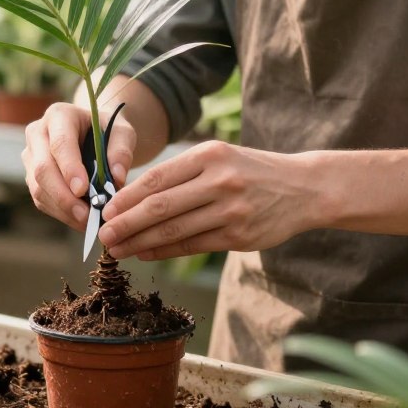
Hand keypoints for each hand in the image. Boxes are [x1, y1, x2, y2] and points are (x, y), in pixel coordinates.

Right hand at [23, 103, 136, 231]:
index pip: (60, 143)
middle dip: (64, 196)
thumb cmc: (107, 130)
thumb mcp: (122, 132)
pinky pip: (41, 199)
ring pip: (38, 188)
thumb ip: (122, 150)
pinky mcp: (31, 176)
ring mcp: (31, 156)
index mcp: (59, 115)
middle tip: (86, 215)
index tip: (82, 190)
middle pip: (42, 169)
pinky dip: (60, 213)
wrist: (93, 132)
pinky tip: (79, 219)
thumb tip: (117, 178)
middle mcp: (38, 133)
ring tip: (87, 221)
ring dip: (62, 208)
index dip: (69, 168)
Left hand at [98, 141, 323, 258]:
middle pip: (161, 206)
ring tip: (117, 248)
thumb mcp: (219, 157)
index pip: (158, 178)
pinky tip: (145, 253)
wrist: (304, 188)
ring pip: (175, 230)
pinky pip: (193, 245)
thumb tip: (132, 196)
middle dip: (126, 223)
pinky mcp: (239, 236)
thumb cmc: (251, 171)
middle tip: (103, 234)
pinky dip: (165, 251)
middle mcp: (220, 180)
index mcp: (209, 155)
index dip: (127, 197)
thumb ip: (182, 173)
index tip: (105, 209)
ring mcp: (231, 210)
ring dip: (140, 242)